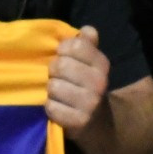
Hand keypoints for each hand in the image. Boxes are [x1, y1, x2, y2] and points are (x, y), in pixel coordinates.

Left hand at [47, 25, 110, 139]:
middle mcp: (99, 82)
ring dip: (51, 92)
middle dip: (53, 72)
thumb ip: (87, 45)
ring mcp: (90, 103)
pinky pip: (51, 107)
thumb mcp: (91, 64)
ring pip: (53, 87)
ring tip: (58, 94)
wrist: (99, 123)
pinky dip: (51, 108)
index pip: (74, 45)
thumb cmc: (87, 87)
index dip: (62, 50)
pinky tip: (58, 108)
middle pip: (59, 65)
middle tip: (57, 78)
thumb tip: (87, 30)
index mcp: (101, 64)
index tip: (63, 57)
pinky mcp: (79, 121)